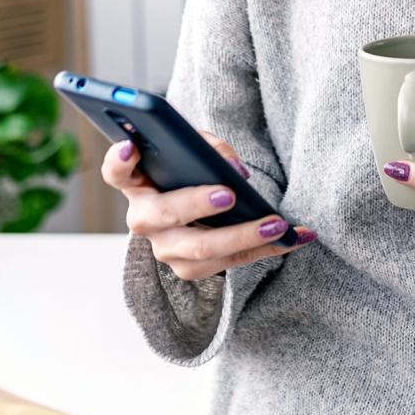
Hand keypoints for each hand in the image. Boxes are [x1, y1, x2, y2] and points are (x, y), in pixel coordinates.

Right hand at [103, 129, 316, 281]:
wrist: (194, 201)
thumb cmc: (191, 166)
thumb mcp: (196, 147)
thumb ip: (210, 149)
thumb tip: (235, 172)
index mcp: (137, 182)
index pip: (116, 171)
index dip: (119, 159)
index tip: (132, 145)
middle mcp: (144, 219)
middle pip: (163, 217)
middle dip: (196, 205)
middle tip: (229, 194)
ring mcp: (166, 249)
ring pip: (200, 251)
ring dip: (243, 237)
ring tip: (277, 224)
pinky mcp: (192, 268)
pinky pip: (230, 262)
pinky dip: (268, 249)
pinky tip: (299, 236)